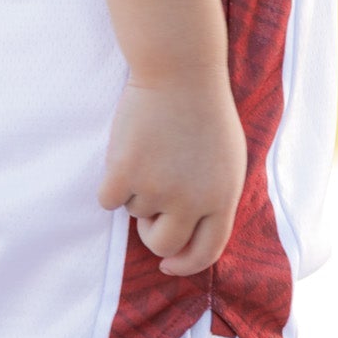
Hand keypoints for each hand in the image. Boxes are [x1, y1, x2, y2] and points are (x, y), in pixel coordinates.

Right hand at [97, 71, 246, 275]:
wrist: (179, 72)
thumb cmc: (205, 111)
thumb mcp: (229, 160)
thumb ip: (215, 199)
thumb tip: (191, 233)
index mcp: (222, 198)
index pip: (206, 252)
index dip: (185, 264)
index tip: (168, 265)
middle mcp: (191, 200)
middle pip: (163, 244)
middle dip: (152, 234)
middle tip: (150, 209)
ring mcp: (156, 188)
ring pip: (134, 213)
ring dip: (136, 190)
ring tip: (150, 151)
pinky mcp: (124, 173)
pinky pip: (108, 200)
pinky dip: (111, 182)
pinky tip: (125, 153)